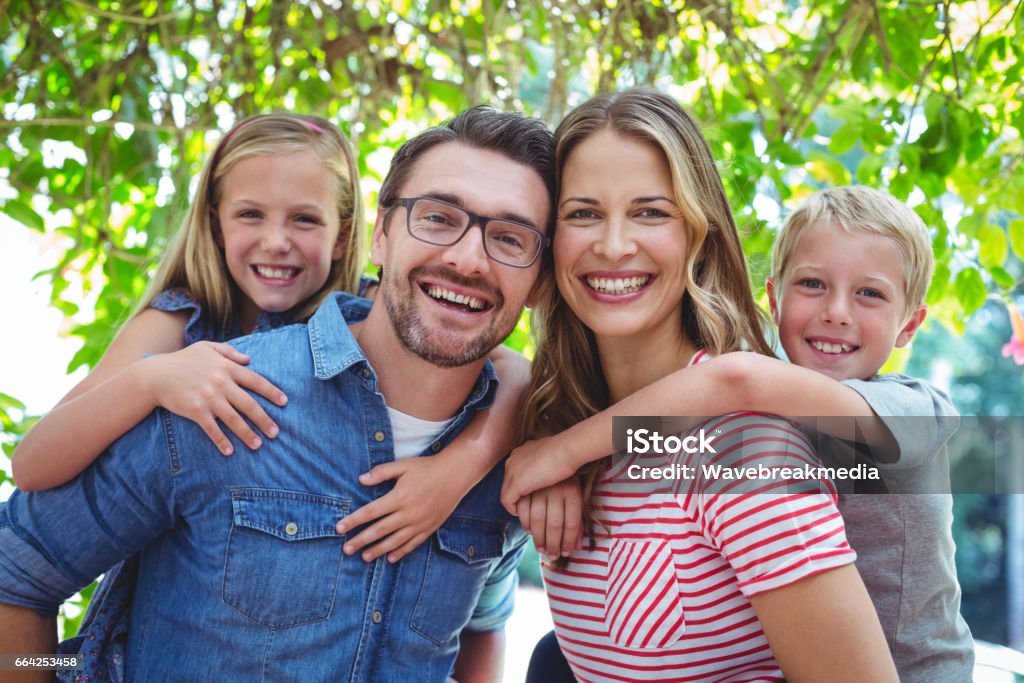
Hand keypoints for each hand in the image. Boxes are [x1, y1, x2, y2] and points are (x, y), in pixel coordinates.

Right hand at [137, 341, 286, 454]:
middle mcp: (221, 382)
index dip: (272, 392)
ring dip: (247, 434)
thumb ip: (229, 352)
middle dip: (264, 420)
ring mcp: (209, 397)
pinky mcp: (195, 410)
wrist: (154, 375)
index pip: (256, 381)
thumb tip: (249, 359)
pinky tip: (230, 451)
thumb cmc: (182, 360)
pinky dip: (222, 441)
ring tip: (258, 445)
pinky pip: (212, 429)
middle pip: (249, 404)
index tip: (284, 403)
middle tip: (276, 433)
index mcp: (227, 367)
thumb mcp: (206, 348)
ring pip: (234, 419)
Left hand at [335, 457, 466, 562]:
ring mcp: (419, 523)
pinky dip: (400, 551)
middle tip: (346, 550)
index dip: (353, 521)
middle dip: (361, 540)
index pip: (370, 512)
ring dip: (378, 550)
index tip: (339, 528)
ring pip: (394, 541)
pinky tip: (390, 557)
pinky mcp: (429, 528)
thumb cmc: (427, 468)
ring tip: (364, 557)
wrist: (456, 475)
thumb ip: (382, 472)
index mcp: (399, 497)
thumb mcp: (403, 466)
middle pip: (379, 530)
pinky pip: (412, 544)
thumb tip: (361, 479)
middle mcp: (408, 513)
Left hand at [500, 434, 577, 514]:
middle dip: (516, 495)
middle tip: (526, 505)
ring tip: (525, 512)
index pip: (515, 472)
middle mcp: (513, 460)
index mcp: (521, 452)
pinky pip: (507, 501)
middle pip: (508, 482)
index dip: (522, 484)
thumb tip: (549, 471)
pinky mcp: (515, 483)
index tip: (530, 493)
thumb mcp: (551, 455)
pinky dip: (514, 509)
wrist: (567, 450)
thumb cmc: (566, 452)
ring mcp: (512, 471)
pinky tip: (523, 514)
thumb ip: (544, 462)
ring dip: (515, 503)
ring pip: (506, 492)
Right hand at [515, 478, 581, 558]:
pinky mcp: (526, 481)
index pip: (573, 522)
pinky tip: (529, 530)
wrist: (560, 446)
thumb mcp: (577, 493)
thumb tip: (578, 547)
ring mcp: (541, 485)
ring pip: (539, 518)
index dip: (569, 540)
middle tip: (552, 555)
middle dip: (554, 543)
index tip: (567, 552)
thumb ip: (577, 521)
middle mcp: (558, 488)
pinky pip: (524, 508)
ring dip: (539, 536)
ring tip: (541, 548)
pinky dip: (525, 521)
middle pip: (556, 524)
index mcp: (573, 490)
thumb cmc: (570, 473)